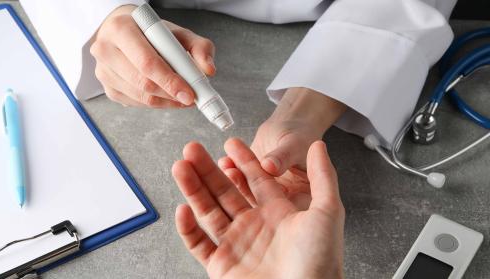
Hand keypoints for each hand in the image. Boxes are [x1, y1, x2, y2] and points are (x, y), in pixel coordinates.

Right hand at [90, 5, 215, 107]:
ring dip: (167, 101)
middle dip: (171, 94)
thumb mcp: (179, 33)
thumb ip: (199, 48)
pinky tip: (169, 97)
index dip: (170, 81)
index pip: (147, 62)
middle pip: (142, 83)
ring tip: (184, 97)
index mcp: (120, 28)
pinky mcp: (108, 89)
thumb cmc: (152, 33)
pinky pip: (136, 104)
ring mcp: (103, 71)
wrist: (126, 32)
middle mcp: (105, 49)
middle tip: (191, 98)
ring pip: (140, 97)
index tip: (189, 93)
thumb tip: (208, 70)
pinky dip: (157, 104)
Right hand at [172, 138, 344, 278]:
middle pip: (225, 191)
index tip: (229, 143)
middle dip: (207, 169)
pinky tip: (183, 209)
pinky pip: (199, 244)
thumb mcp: (328, 211)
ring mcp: (237, 245)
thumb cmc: (321, 261)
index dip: (242, 160)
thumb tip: (319, 145)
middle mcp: (255, 226)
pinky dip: (187, 228)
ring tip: (180, 167)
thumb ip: (322, 176)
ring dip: (193, 189)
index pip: (254, 179)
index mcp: (277, 213)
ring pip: (208, 212)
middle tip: (192, 149)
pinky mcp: (222, 267)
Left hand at [219, 88, 345, 207]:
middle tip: (232, 174)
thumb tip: (270, 166)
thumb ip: (283, 157)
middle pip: (262, 205)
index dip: (267, 202)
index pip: (285, 209)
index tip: (252, 190)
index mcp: (302, 199)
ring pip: (248, 192)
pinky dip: (232, 170)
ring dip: (235, 180)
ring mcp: (264, 195)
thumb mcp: (295, 145)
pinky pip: (240, 179)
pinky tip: (224, 161)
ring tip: (226, 166)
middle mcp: (282, 202)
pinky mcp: (250, 184)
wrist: (289, 125)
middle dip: (245, 190)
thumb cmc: (301, 134)